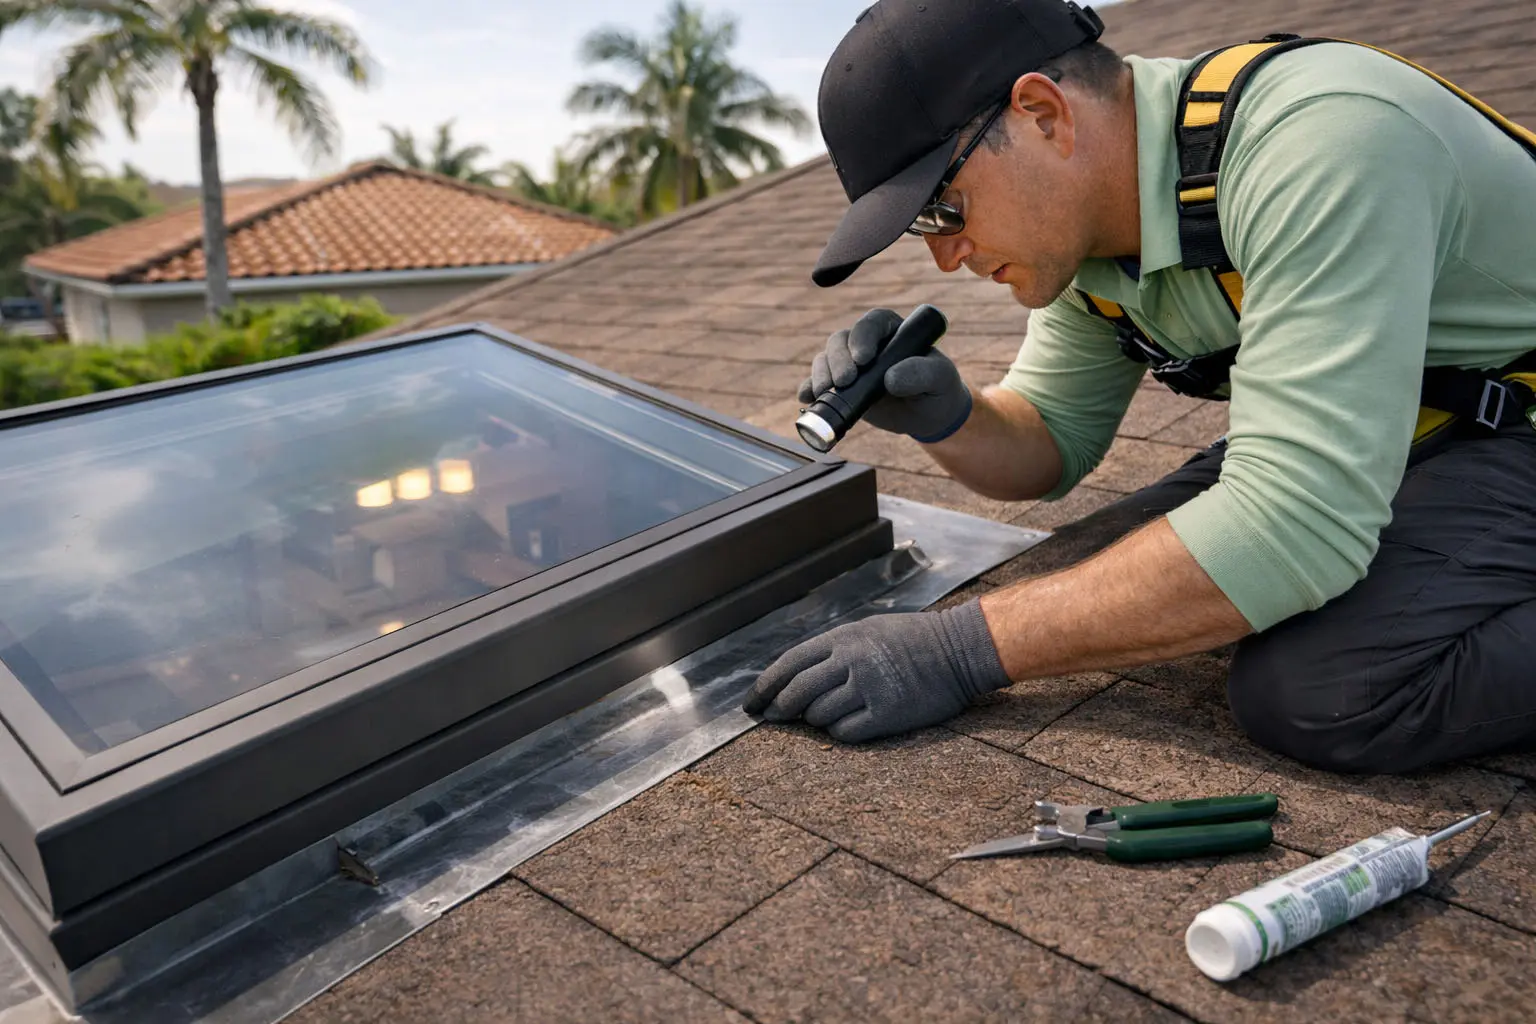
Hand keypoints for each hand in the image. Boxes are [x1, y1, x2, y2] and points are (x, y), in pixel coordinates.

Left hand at [742, 600, 1010, 742]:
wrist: (958, 650)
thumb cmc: (913, 639)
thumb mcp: (867, 630)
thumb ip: (833, 650)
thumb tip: (796, 674)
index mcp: (843, 639)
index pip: (790, 663)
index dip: (765, 685)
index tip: (751, 703)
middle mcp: (851, 662)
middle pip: (797, 692)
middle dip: (778, 709)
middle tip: (771, 719)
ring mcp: (869, 688)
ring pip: (819, 714)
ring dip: (814, 719)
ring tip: (822, 716)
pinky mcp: (887, 714)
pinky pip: (845, 731)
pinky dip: (839, 732)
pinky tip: (847, 725)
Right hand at [800, 308, 972, 441]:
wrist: (927, 413)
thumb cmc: (937, 388)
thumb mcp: (939, 378)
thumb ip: (921, 373)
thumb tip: (891, 378)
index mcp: (890, 329)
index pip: (871, 324)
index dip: (862, 337)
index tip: (863, 359)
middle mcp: (865, 342)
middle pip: (841, 340)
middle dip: (838, 359)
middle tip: (845, 381)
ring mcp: (849, 364)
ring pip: (826, 359)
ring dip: (821, 374)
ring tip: (825, 392)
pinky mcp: (840, 386)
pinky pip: (817, 382)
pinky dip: (809, 389)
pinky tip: (806, 398)